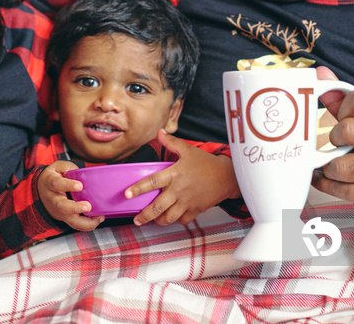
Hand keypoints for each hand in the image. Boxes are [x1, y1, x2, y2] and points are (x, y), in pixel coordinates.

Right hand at [37, 160, 104, 230]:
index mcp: (50, 183)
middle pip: (62, 206)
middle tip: (88, 206)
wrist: (40, 190)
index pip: (57, 184)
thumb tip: (84, 174)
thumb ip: (71, 169)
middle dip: (76, 208)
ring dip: (85, 222)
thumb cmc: (53, 176)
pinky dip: (87, 225)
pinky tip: (98, 220)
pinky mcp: (64, 218)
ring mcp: (58, 211)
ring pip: (69, 220)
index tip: (79, 185)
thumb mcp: (59, 167)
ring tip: (99, 217)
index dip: (68, 185)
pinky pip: (75, 225)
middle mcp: (53, 199)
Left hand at [125, 130, 240, 226]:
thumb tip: (160, 132)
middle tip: (136, 219)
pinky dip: (175, 220)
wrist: (227, 177)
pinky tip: (171, 217)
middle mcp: (179, 190)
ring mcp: (187, 202)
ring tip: (151, 220)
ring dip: (158, 220)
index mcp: (175, 174)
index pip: (153, 182)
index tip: (127, 194)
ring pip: (168, 217)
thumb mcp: (188, 150)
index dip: (139, 189)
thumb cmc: (206, 163)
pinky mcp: (195, 210)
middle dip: (145, 215)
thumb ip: (171, 142)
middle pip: (158, 206)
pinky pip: (182, 220)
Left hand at [312, 67, 353, 225]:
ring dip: (329, 167)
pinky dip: (327, 184)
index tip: (343, 118)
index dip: (343, 108)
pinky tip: (329, 180)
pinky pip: (340, 189)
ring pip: (340, 165)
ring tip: (333, 165)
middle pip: (347, 130)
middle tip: (338, 144)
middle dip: (334, 138)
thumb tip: (320, 73)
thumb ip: (343, 99)